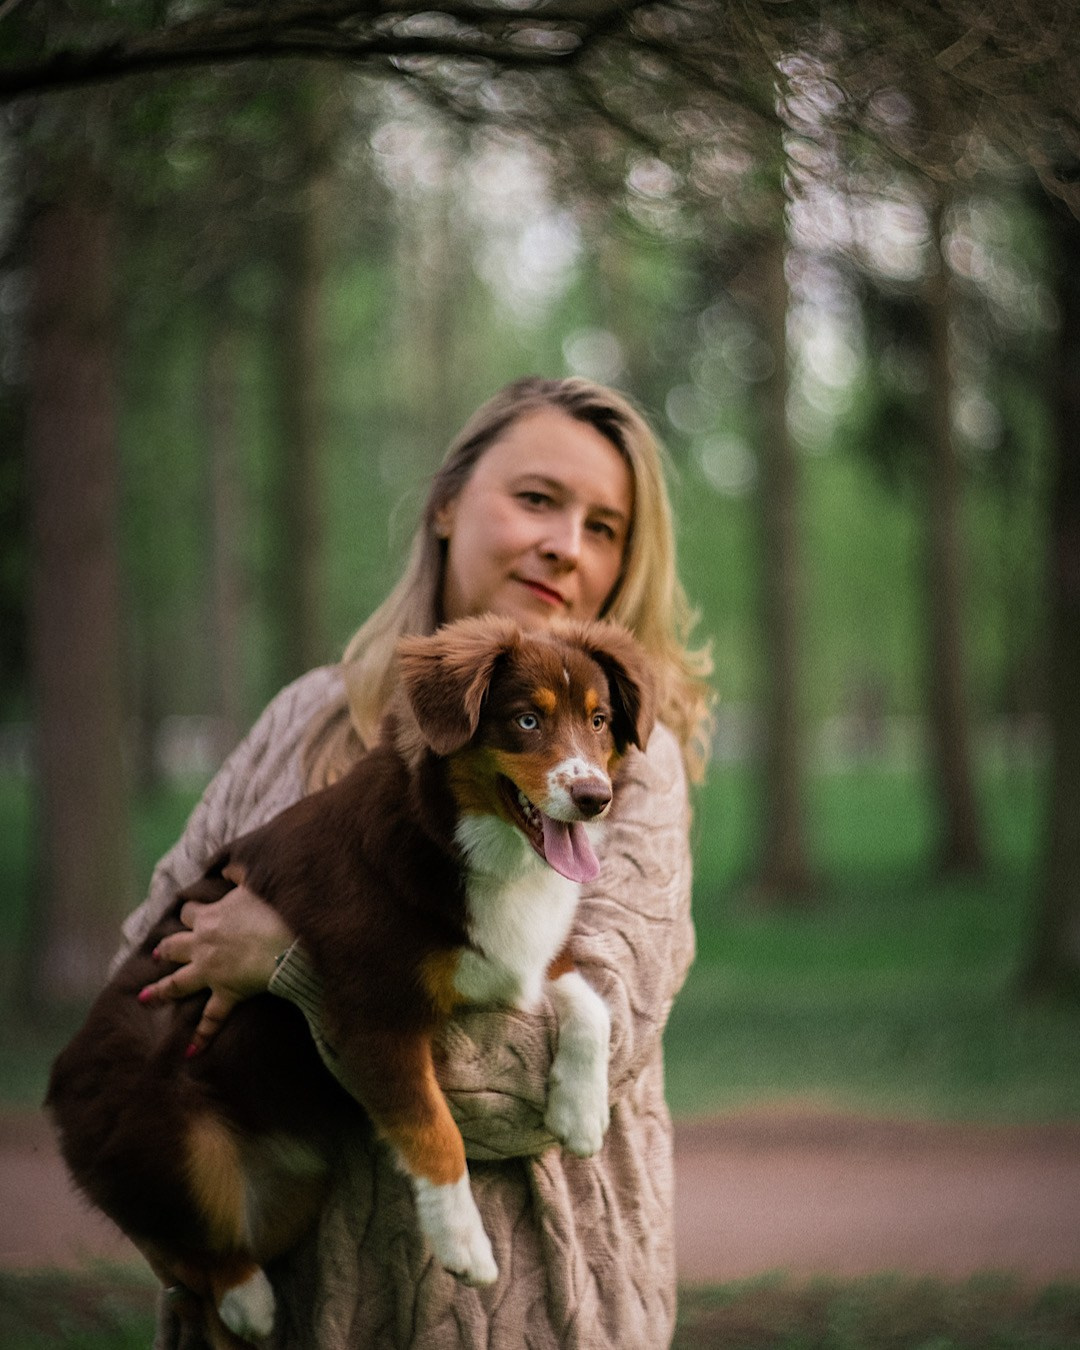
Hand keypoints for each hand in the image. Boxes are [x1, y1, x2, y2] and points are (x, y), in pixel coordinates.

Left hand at [138, 882, 294, 1054]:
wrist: (287, 941)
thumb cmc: (274, 909)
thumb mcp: (254, 882)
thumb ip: (238, 873)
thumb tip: (227, 868)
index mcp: (210, 916)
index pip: (191, 911)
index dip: (189, 911)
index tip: (189, 911)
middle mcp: (203, 944)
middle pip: (175, 946)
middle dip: (165, 949)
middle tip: (157, 953)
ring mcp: (211, 972)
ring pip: (179, 983)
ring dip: (162, 990)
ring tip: (145, 998)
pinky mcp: (226, 994)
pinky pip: (211, 1019)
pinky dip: (200, 1037)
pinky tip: (190, 1052)